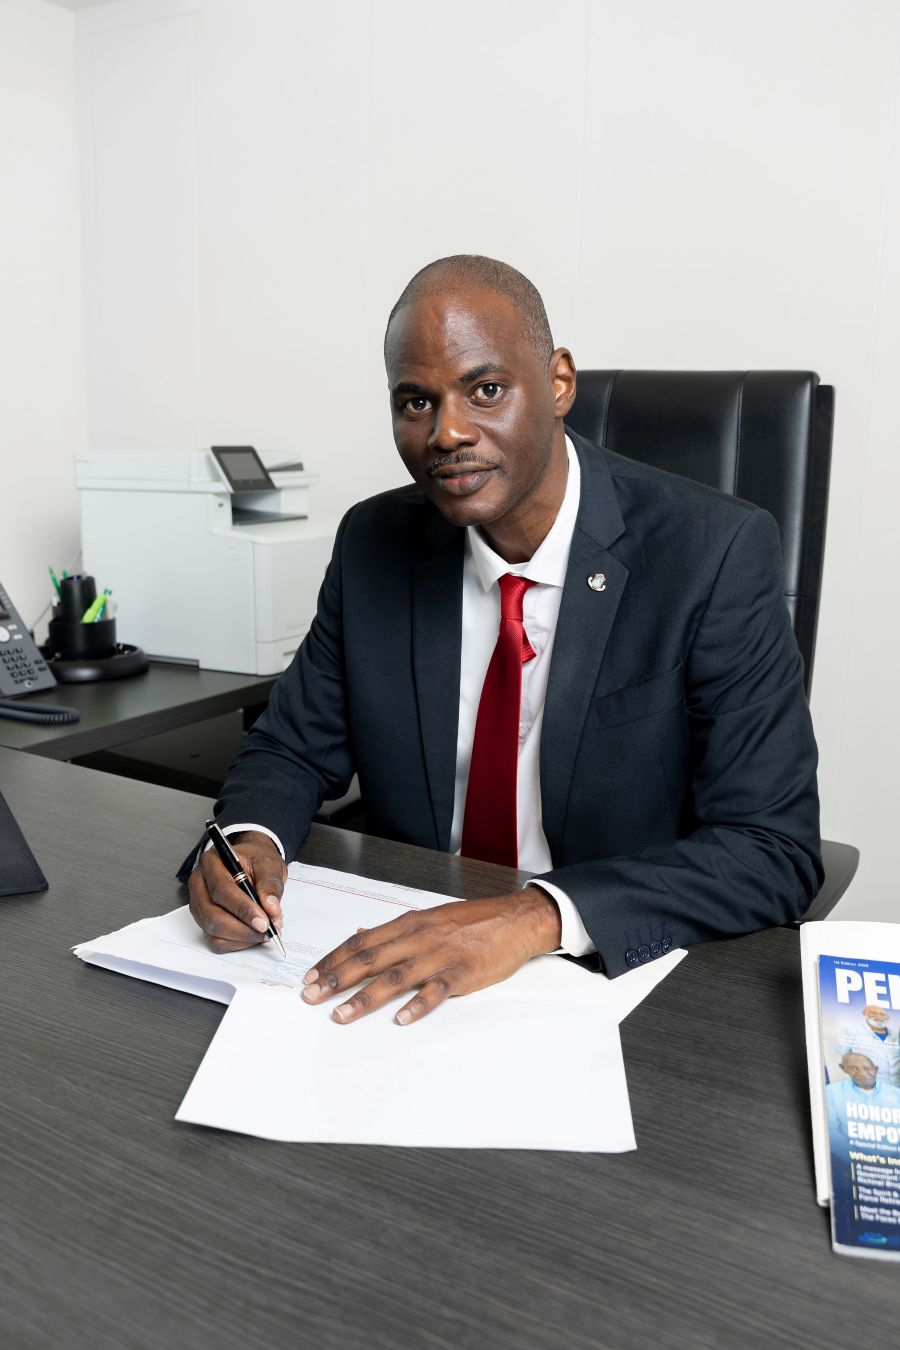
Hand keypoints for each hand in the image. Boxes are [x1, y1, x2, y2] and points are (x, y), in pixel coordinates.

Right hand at [187, 831, 286, 951]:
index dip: (243, 909)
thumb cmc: (257, 861)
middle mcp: (199, 883)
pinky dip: (236, 942)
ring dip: (241, 937)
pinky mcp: (203, 919)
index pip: (222, 890)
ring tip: (264, 932)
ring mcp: (198, 903)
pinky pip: (215, 939)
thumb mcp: (269, 864)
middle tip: (268, 931)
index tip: (264, 922)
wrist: (253, 863)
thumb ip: (271, 884)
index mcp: (212, 862)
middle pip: (212, 914)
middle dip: (243, 928)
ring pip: (212, 930)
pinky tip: (252, 935)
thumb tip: (271, 908)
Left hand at [300, 888, 561, 1024]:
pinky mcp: (463, 971)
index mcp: (409, 924)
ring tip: (341, 1014)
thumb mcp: (429, 918)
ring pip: (395, 977)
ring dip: (365, 998)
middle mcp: (419, 937)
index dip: (333, 959)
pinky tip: (401, 1019)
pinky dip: (418, 1005)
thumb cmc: (473, 921)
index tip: (311, 976)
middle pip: (369, 959)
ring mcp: (440, 954)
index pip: (361, 942)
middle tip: (311, 997)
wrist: (516, 919)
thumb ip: (395, 930)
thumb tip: (361, 934)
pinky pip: (437, 990)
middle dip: (336, 979)